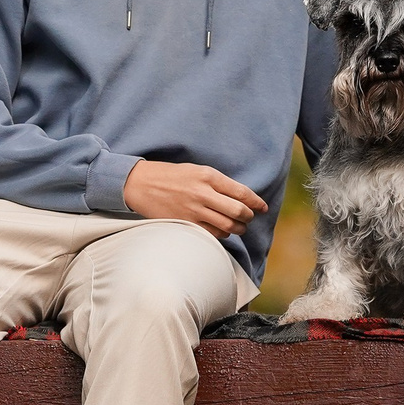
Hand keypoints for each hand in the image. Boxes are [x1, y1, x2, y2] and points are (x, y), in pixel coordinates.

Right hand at [122, 161, 267, 237]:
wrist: (141, 184)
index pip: (241, 192)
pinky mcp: (186, 223)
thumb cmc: (171, 176)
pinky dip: (222, 234)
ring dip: (238, 228)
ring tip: (238, 226)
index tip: (262, 207)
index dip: (256, 202)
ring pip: (228, 226)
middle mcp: (203, 193)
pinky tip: (222, 230)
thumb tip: (241, 198)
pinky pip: (212, 234)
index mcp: (208, 176)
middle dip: (248, 217)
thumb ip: (218, 183)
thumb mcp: (197, 170)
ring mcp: (194, 210)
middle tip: (248, 218)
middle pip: (238, 212)